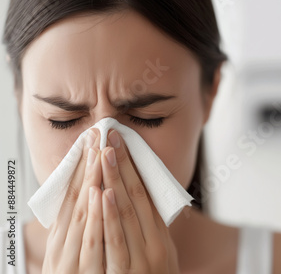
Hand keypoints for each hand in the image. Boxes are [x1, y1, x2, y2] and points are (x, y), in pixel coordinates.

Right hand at [43, 128, 104, 272]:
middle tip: (96, 135)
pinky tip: (102, 193)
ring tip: (99, 154)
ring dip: (92, 182)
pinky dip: (98, 215)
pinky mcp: (90, 271)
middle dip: (87, 167)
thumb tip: (96, 198)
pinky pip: (95, 240)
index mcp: (63, 241)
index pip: (71, 198)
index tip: (90, 142)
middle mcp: (64, 248)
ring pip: (84, 215)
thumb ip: (85, 230)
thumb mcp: (80, 255)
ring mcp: (76, 259)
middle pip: (77, 200)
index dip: (80, 169)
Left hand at [99, 128, 179, 272]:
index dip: (134, 168)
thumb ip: (147, 232)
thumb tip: (136, 200)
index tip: (123, 143)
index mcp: (161, 238)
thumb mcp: (158, 257)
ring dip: (115, 181)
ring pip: (127, 214)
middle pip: (137, 198)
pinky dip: (110, 216)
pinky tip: (103, 194)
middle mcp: (155, 245)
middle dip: (121, 166)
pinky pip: (116, 242)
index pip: (148, 195)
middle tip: (110, 137)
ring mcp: (141, 259)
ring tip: (105, 154)